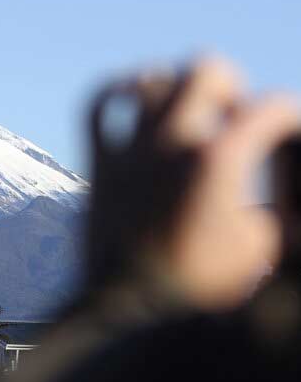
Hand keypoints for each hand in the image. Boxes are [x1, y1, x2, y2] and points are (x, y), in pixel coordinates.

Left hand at [88, 57, 299, 308]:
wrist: (126, 313)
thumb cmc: (199, 289)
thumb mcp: (260, 250)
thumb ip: (277, 208)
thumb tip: (278, 192)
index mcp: (217, 159)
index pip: (272, 107)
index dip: (291, 120)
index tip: (288, 138)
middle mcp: (170, 142)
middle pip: (208, 69)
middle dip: (232, 88)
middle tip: (235, 120)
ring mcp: (130, 150)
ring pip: (155, 80)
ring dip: (180, 89)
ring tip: (191, 114)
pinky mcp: (100, 162)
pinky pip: (98, 103)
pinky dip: (120, 90)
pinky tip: (138, 97)